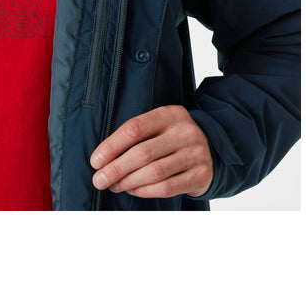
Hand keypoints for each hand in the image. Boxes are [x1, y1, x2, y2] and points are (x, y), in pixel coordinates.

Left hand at [90, 105, 213, 197]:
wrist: (209, 149)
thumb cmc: (171, 139)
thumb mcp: (157, 127)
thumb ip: (134, 138)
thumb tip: (102, 160)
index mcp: (169, 114)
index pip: (135, 128)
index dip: (111, 146)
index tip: (95, 161)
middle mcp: (185, 131)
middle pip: (143, 153)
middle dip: (116, 169)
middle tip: (99, 181)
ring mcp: (196, 153)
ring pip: (154, 172)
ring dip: (128, 182)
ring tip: (115, 186)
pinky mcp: (202, 174)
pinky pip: (167, 187)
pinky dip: (145, 191)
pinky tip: (133, 191)